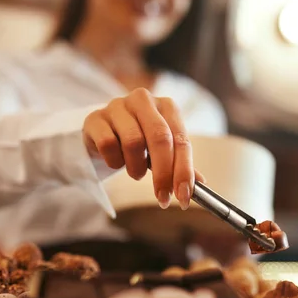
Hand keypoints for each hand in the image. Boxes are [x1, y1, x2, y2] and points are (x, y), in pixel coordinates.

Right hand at [82, 88, 204, 209]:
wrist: (102, 132)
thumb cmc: (138, 142)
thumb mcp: (161, 152)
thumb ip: (180, 165)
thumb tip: (201, 185)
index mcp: (166, 106)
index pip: (181, 140)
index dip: (184, 171)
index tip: (184, 197)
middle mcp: (144, 100)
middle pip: (160, 138)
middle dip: (163, 174)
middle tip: (162, 197)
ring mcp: (118, 106)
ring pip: (133, 142)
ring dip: (135, 168)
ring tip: (135, 172)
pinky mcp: (96, 118)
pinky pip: (108, 145)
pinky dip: (114, 161)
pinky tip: (116, 160)